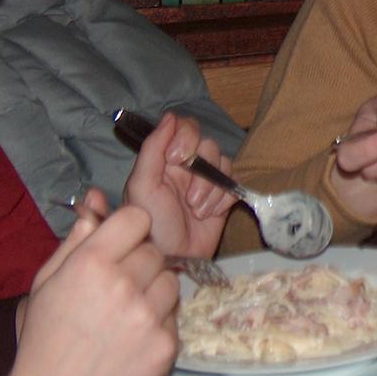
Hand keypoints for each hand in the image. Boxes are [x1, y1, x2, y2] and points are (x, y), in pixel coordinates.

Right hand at [8, 200, 178, 375]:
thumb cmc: (44, 340)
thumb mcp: (46, 284)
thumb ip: (76, 242)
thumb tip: (96, 204)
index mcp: (91, 263)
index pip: (137, 218)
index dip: (130, 231)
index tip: (122, 246)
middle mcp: (124, 284)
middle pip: (155, 252)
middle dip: (139, 266)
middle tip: (117, 290)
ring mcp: (149, 316)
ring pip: (170, 282)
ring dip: (153, 293)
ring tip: (125, 316)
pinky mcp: (167, 345)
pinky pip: (174, 318)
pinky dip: (158, 326)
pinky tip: (132, 341)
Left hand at [123, 110, 237, 257]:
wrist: (173, 260)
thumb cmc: (151, 224)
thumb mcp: (143, 184)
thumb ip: (153, 147)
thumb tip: (170, 115)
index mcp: (165, 158)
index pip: (185, 128)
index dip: (186, 141)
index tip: (175, 162)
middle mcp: (187, 166)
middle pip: (208, 144)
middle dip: (201, 172)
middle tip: (188, 197)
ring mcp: (206, 181)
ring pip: (223, 163)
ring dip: (211, 189)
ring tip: (197, 211)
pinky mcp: (223, 198)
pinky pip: (234, 184)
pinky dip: (223, 200)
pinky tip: (210, 215)